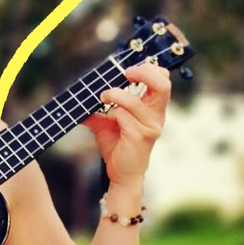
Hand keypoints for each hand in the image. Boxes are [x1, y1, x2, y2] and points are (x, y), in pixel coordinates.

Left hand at [81, 62, 170, 189]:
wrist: (121, 174)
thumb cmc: (118, 147)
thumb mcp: (106, 123)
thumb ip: (99, 109)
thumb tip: (80, 97)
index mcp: (154, 109)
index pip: (163, 81)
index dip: (150, 69)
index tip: (128, 70)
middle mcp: (157, 116)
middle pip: (163, 85)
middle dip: (143, 73)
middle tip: (125, 73)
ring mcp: (150, 127)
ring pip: (133, 101)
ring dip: (114, 95)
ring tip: (103, 97)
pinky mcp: (139, 136)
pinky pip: (123, 116)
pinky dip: (112, 114)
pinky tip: (108, 120)